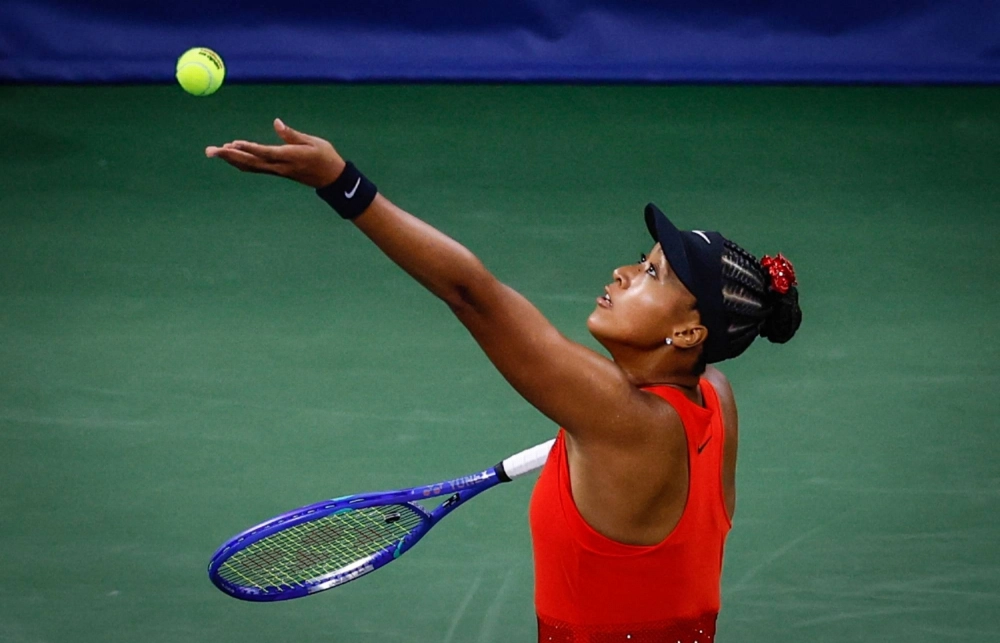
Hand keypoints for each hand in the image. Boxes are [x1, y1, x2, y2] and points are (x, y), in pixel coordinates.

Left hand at [206, 119, 346, 187]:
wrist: (332, 178)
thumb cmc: (325, 157)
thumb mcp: (313, 142)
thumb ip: (292, 134)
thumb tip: (276, 122)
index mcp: (290, 157)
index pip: (265, 153)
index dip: (249, 148)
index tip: (233, 143)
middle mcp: (280, 167)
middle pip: (251, 162)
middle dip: (230, 156)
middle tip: (210, 150)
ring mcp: (277, 171)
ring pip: (250, 166)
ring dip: (230, 159)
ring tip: (213, 152)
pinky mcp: (276, 172)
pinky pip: (254, 168)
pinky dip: (240, 162)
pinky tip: (230, 157)